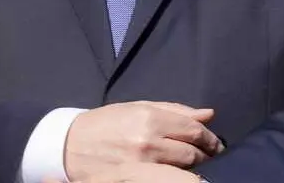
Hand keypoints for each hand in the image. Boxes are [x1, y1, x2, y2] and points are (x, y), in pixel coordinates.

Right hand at [63, 101, 223, 179]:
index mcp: (148, 118)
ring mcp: (143, 165)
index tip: (213, 142)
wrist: (70, 146)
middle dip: (205, 154)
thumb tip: (208, 114)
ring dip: (193, 167)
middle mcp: (148, 142)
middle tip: (207, 155)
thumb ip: (173, 110)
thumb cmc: (105, 124)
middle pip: (193, 153)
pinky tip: (174, 172)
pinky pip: (169, 179)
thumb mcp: (136, 108)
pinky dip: (177, 176)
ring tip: (191, 164)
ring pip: (184, 170)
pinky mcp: (136, 179)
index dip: (209, 137)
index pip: (194, 130)